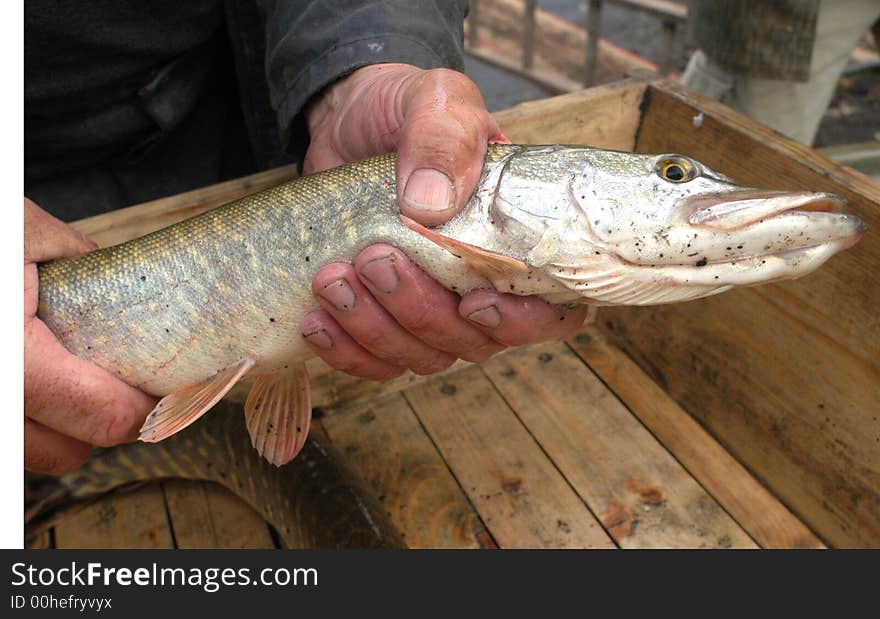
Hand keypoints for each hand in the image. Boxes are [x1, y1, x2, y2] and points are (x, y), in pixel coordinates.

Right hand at [24, 199, 156, 474]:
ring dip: (53, 428)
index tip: (152, 381)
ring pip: (28, 457)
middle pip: (68, 454)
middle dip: (98, 421)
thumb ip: (84, 262)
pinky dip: (19, 422)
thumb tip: (136, 285)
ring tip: (58, 373)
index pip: (104, 418)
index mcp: (9, 356)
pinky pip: (2, 443)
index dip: (140, 404)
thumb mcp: (22, 227)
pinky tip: (23, 380)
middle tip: (107, 376)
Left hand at [299, 64, 587, 378]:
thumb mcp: (437, 101)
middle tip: (374, 258)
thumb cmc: (411, 111)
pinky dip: (344, 350)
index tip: (471, 301)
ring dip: (374, 328)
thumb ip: (444, 138)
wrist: (351, 123)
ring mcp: (431, 311)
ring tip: (332, 278)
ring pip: (420, 357)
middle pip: (471, 341)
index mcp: (517, 243)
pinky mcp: (381, 319)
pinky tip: (314, 319)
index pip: (549, 313)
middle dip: (420, 310)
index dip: (518, 323)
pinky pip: (373, 362)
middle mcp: (481, 287)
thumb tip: (430, 205)